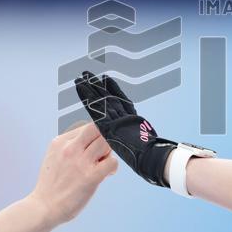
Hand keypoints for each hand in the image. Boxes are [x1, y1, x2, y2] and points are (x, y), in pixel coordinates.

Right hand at [30, 122, 117, 225]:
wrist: (44, 206)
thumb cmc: (52, 184)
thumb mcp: (55, 156)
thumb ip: (70, 145)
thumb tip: (92, 140)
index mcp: (60, 141)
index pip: (87, 125)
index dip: (96, 134)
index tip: (95, 146)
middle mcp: (70, 148)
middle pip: (97, 128)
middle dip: (104, 136)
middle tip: (103, 151)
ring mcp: (81, 162)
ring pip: (107, 142)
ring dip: (109, 152)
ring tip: (103, 163)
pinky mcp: (90, 176)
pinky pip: (112, 162)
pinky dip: (113, 166)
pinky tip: (107, 174)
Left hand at [73, 70, 176, 186]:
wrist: (149, 156)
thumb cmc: (148, 155)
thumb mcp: (141, 143)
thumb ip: (135, 136)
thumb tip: (134, 137)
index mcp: (132, 119)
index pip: (119, 100)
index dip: (111, 89)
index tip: (105, 79)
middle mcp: (124, 115)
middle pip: (107, 97)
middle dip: (97, 86)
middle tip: (87, 74)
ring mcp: (116, 119)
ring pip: (100, 99)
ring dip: (90, 88)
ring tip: (81, 76)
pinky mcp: (108, 125)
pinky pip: (95, 109)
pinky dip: (88, 99)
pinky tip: (82, 89)